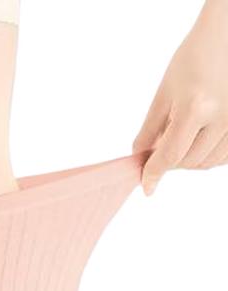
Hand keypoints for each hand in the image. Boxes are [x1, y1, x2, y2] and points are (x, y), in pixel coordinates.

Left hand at [133, 0, 227, 194]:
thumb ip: (150, 129)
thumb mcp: (165, 91)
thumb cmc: (196, 55)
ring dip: (189, 160)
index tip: (147, 186)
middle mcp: (222, 117)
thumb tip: (141, 157)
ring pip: (207, 162)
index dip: (154, 173)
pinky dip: (208, 155)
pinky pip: (224, 155)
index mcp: (195, 107)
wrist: (227, 35)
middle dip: (170, 162)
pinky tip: (200, 139)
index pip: (170, 156)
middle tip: (160, 149)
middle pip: (188, 162)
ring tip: (182, 138)